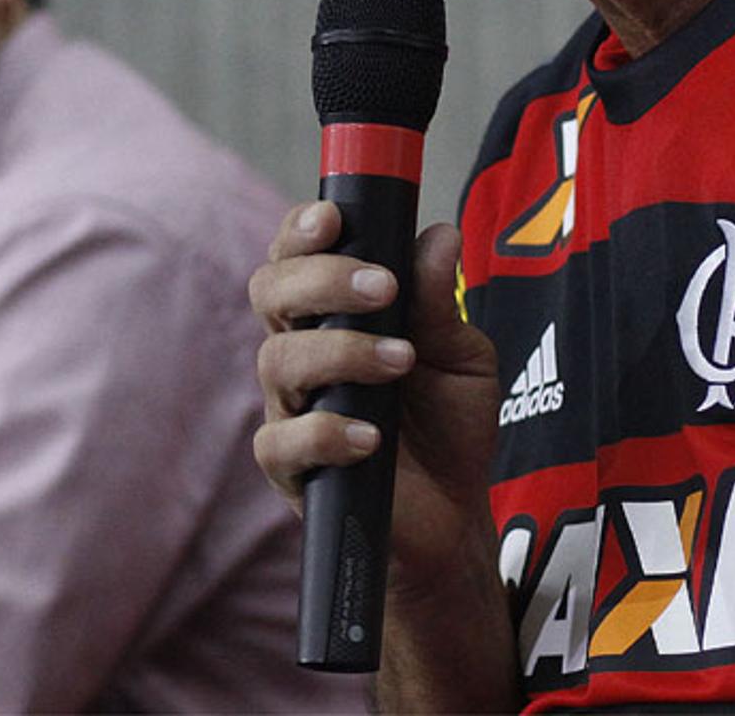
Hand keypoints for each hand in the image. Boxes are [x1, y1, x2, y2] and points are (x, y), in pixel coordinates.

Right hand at [250, 202, 499, 594]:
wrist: (455, 515)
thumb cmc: (449, 425)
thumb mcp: (462, 356)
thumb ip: (441, 302)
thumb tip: (439, 234)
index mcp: (334, 313)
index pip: (295, 256)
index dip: (301, 229)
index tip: (334, 219)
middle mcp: (302, 351)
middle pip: (271, 292)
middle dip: (321, 279)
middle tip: (381, 288)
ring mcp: (291, 409)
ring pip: (278, 359)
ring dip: (341, 351)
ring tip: (400, 362)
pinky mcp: (291, 470)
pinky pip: (283, 441)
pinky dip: (326, 432)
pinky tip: (372, 437)